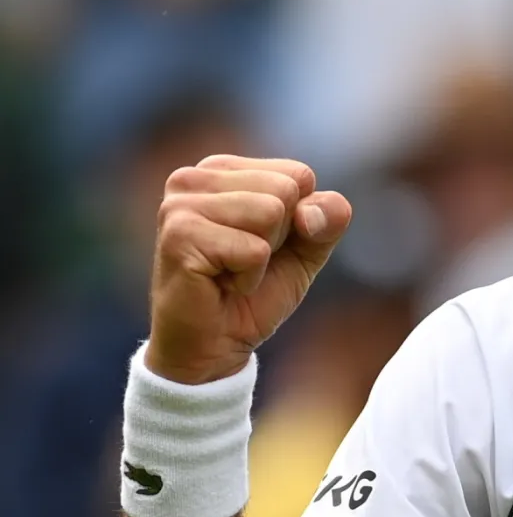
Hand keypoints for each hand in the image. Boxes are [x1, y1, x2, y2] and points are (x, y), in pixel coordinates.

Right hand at [148, 156, 352, 383]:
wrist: (213, 346)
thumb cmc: (255, 292)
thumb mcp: (306, 249)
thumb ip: (327, 218)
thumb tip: (316, 209)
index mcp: (223, 169)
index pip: (299, 174)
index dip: (298, 219)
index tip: (262, 244)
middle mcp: (194, 177)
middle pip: (286, 190)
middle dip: (279, 237)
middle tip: (244, 262)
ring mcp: (181, 204)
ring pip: (271, 213)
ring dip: (262, 257)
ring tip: (231, 271)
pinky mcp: (180, 236)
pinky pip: (254, 249)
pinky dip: (249, 277)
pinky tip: (220, 284)